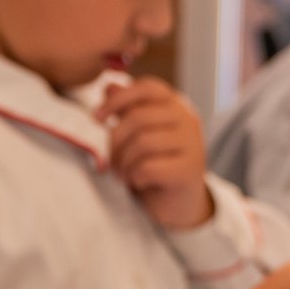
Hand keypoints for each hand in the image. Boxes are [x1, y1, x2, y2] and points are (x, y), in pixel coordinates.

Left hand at [96, 78, 214, 230]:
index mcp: (176, 105)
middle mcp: (188, 120)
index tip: (96, 118)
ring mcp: (193, 144)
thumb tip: (109, 85)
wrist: (179, 203)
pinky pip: (149, 167)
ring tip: (122, 174)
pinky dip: (135, 177)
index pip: (147, 88)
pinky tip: (137, 182)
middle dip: (115, 142)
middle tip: (110, 161)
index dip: (117, 99)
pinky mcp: (190, 170)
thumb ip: (126, 108)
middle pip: (138, 117)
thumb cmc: (156, 164)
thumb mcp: (138, 133)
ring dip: (123, 162)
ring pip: (142, 142)